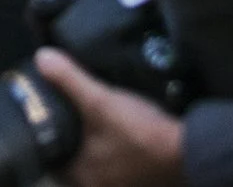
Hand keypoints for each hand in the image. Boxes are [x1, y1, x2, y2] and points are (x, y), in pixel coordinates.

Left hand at [35, 50, 185, 186]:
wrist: (191, 151)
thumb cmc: (141, 133)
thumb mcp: (101, 102)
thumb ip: (70, 80)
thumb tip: (41, 58)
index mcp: (82, 178)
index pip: (52, 161)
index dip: (46, 139)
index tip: (44, 118)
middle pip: (73, 164)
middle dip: (69, 142)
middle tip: (65, 116)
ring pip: (95, 166)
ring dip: (92, 148)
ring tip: (87, 123)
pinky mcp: (139, 182)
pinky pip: (115, 167)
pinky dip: (111, 152)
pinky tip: (114, 135)